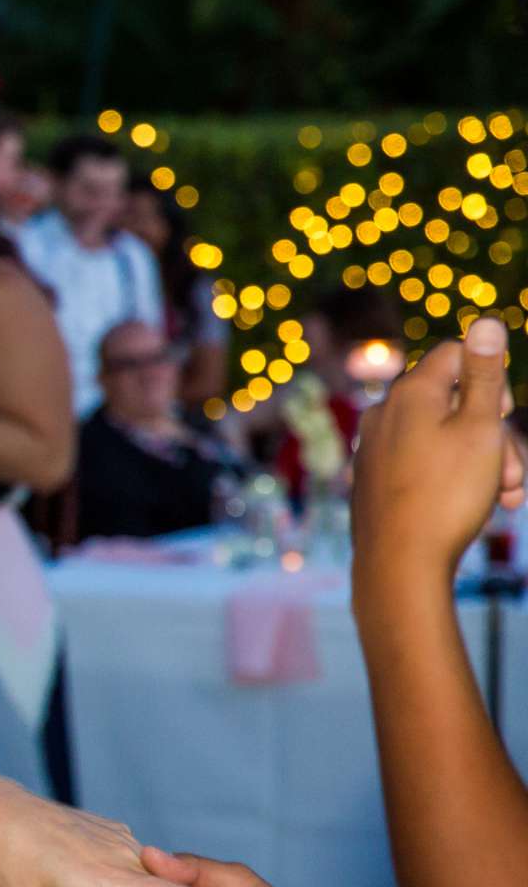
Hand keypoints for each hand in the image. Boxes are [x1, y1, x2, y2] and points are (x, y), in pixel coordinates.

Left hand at [352, 317, 526, 585]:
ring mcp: (375, 447)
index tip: (505, 414)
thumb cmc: (446, 494)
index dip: (491, 379)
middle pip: (454, 401)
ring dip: (483, 462)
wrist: (399, 566)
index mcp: (408, 392)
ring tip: (504, 498)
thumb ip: (485, 374)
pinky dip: (454, 479)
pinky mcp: (375, 480)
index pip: (456, 353)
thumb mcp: (481, 428)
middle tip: (512, 475)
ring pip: (445, 438)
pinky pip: (423, 465)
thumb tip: (486, 319)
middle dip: (495, 434)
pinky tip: (479, 508)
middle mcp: (384, 413)